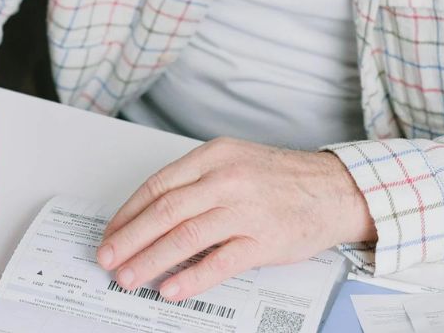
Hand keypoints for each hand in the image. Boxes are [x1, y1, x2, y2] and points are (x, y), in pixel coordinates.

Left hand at [96, 137, 374, 300]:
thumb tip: (151, 214)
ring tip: (130, 277)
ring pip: (185, 236)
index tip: (111, 233)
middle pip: (164, 211)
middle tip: (108, 257)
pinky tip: (171, 288)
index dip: (128, 213)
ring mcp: (245, 210)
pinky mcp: (264, 240)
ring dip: (151, 260)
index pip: (157, 186)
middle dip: (130, 239)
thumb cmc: (281, 178)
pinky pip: (220, 261)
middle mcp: (226, 179)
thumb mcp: (233, 161)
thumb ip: (195, 182)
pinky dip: (191, 277)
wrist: (335, 189)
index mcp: (213, 156)